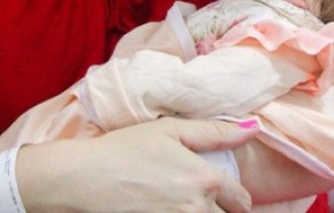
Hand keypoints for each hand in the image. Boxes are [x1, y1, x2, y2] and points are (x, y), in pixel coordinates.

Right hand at [16, 117, 257, 212]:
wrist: (81, 177)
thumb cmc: (125, 149)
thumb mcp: (171, 130)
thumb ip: (215, 132)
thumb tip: (252, 129)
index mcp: (204, 180)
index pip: (240, 200)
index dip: (241, 201)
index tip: (236, 201)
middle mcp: (194, 207)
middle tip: (217, 206)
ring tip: (192, 208)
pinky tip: (173, 211)